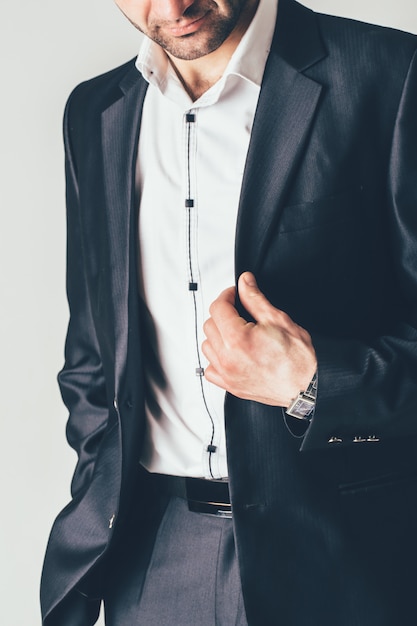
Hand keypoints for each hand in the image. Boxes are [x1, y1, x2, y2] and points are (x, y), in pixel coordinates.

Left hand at [202, 272, 316, 406]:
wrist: (305, 387)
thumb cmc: (298, 359)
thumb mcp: (278, 319)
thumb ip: (255, 298)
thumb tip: (245, 283)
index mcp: (238, 339)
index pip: (218, 308)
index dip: (227, 296)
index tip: (235, 294)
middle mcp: (228, 358)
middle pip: (210, 325)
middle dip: (223, 314)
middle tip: (239, 312)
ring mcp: (227, 374)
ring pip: (207, 345)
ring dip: (218, 335)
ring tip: (236, 332)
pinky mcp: (230, 386)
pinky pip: (210, 369)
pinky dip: (216, 359)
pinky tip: (230, 354)